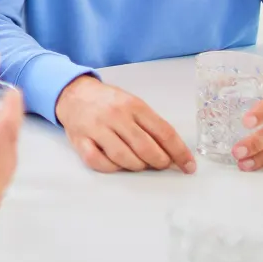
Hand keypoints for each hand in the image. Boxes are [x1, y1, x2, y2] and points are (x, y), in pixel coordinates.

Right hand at [54, 75, 194, 173]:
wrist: (73, 93)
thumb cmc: (109, 102)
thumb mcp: (133, 104)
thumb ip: (151, 125)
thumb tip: (173, 152)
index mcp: (134, 105)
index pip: (164, 132)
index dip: (180, 152)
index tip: (189, 166)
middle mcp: (116, 116)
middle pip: (145, 148)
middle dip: (159, 162)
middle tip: (162, 165)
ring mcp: (97, 128)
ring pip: (123, 158)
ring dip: (137, 166)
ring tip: (140, 163)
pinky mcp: (80, 141)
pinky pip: (99, 162)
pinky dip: (112, 168)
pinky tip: (117, 164)